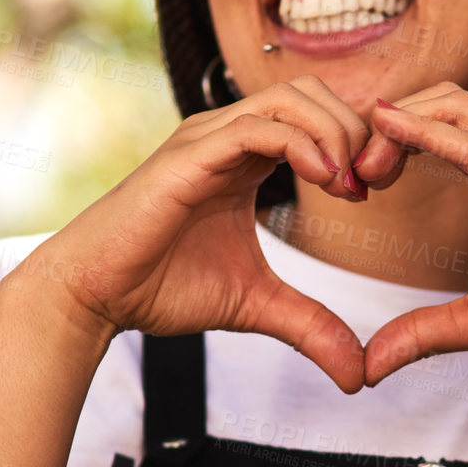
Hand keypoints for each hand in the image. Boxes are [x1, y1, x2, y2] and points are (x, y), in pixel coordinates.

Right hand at [22, 75, 373, 392]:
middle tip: (369, 185)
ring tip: (349, 186)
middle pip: (313, 92)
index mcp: (245, 155)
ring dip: (336, 134)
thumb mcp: (257, 306)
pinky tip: (325, 181)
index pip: (317, 115)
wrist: (95, 295)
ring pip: (291, 99)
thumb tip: (358, 374)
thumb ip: (311, 327)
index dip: (357, 142)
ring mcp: (207, 139)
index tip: (372, 191)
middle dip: (356, 130)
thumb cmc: (161, 288)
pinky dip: (302, 144)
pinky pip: (258, 127)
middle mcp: (227, 135)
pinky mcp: (189, 156)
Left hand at [351, 83, 467, 391]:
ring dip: (398, 123)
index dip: (392, 141)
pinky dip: (424, 130)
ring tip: (366, 166)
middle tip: (355, 175)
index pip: (440, 129)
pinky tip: (388, 127)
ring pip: (453, 104)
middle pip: (441, 101)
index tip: (358, 184)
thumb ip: (424, 332)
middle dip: (387, 125)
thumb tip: (370, 364)